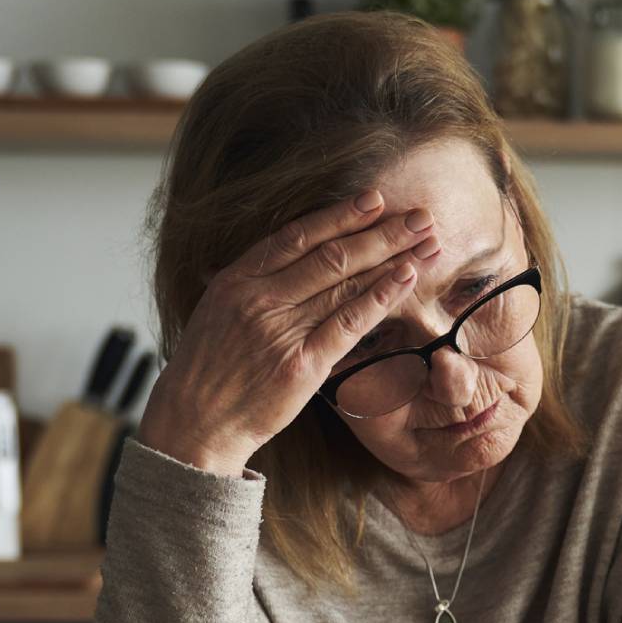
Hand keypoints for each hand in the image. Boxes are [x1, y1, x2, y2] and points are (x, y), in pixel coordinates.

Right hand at [136, 190, 443, 476]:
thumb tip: (288, 253)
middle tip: (419, 216)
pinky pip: (349, 324)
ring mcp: (280, 331)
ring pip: (345, 283)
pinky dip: (381, 297)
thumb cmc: (209, 369)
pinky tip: (408, 278)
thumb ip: (252, 282)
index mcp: (237, 279)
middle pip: (331, 254)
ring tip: (427, 241)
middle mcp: (259, 298)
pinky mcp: (302, 365)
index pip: (297, 236)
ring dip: (392, 258)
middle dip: (381, 232)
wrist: (194, 423)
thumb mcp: (216, 311)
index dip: (340, 215)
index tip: (375, 199)